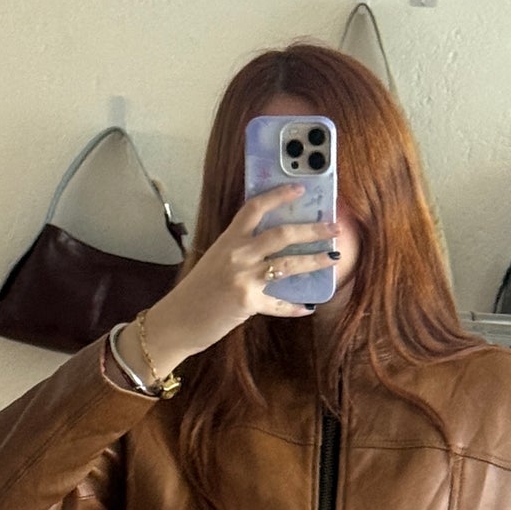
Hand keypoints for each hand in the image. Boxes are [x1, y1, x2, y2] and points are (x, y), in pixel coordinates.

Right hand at [136, 187, 338, 378]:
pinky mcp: (247, 302)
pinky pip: (279, 304)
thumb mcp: (215, 261)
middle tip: (333, 227)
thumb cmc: (197, 291)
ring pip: (288, 264)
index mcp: (228, 239)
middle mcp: (237, 254)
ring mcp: (243, 278)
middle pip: (281, 234)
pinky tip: (307, 308)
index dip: (279, 195)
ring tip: (333, 258)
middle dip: (312, 230)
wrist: (177, 321)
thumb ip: (239, 250)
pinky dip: (294, 307)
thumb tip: (271, 246)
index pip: (255, 208)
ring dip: (315, 261)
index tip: (300, 188)